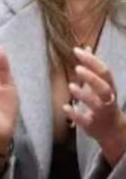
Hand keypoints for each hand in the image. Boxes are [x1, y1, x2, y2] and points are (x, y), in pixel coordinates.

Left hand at [63, 46, 125, 164]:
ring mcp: (101, 113)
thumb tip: (85, 48)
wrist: (113, 130)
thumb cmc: (104, 102)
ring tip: (71, 86)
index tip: (77, 51)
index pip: (104, 72)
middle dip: (92, 78)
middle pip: (104, 87)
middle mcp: (108, 100)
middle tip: (77, 68)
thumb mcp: (101, 84)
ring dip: (83, 94)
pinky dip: (75, 114)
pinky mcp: (92, 125)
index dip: (92, 61)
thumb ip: (92, 67)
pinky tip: (65, 107)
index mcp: (110, 88)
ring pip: (96, 104)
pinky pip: (84, 120)